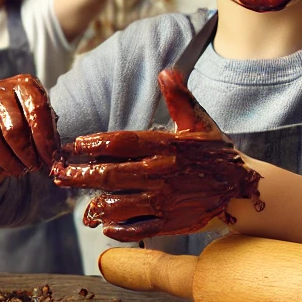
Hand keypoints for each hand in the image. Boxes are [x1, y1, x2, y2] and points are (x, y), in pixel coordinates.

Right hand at [0, 74, 59, 177]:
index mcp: (24, 84)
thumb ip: (49, 136)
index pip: (36, 112)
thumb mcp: (42, 118)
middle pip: (12, 130)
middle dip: (26, 155)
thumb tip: (55, 162)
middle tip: (33, 168)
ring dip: (8, 163)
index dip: (45, 141)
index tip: (51, 160)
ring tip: (19, 171)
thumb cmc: (27, 115)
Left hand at [51, 67, 263, 241]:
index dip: (94, 143)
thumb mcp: (200, 122)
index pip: (121, 142)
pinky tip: (104, 225)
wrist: (242, 190)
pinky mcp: (169, 224)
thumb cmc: (216, 153)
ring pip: (118, 205)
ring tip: (79, 203)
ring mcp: (164, 202)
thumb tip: (167, 71)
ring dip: (95, 204)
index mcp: (166, 147)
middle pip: (110, 175)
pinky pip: (136, 230)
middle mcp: (161, 174)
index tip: (74, 145)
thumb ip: (179, 98)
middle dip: (79, 176)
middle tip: (58, 175)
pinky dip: (117, 229)